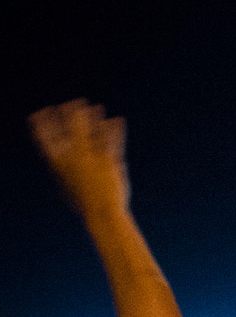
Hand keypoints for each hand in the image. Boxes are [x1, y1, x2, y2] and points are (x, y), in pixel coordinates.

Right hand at [28, 99, 129, 215]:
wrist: (101, 214)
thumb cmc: (85, 204)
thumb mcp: (68, 188)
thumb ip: (64, 173)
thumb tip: (58, 165)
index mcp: (59, 166)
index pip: (46, 141)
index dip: (42, 127)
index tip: (37, 114)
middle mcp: (73, 160)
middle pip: (69, 132)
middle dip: (68, 115)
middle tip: (69, 103)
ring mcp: (91, 159)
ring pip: (90, 133)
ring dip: (91, 118)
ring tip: (94, 106)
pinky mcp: (109, 161)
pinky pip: (112, 141)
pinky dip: (115, 130)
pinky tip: (117, 120)